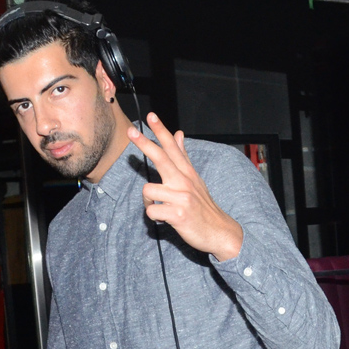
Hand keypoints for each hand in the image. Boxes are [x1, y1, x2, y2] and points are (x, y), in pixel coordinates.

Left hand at [127, 113, 242, 260]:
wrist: (218, 231)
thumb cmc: (202, 207)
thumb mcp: (195, 179)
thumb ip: (183, 157)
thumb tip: (179, 134)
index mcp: (187, 173)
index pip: (172, 147)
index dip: (160, 131)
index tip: (150, 116)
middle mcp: (184, 181)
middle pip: (161, 158)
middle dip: (144, 143)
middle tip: (130, 131)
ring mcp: (182, 197)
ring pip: (148, 190)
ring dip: (148, 201)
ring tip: (160, 207)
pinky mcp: (178, 214)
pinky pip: (152, 211)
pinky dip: (154, 217)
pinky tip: (164, 218)